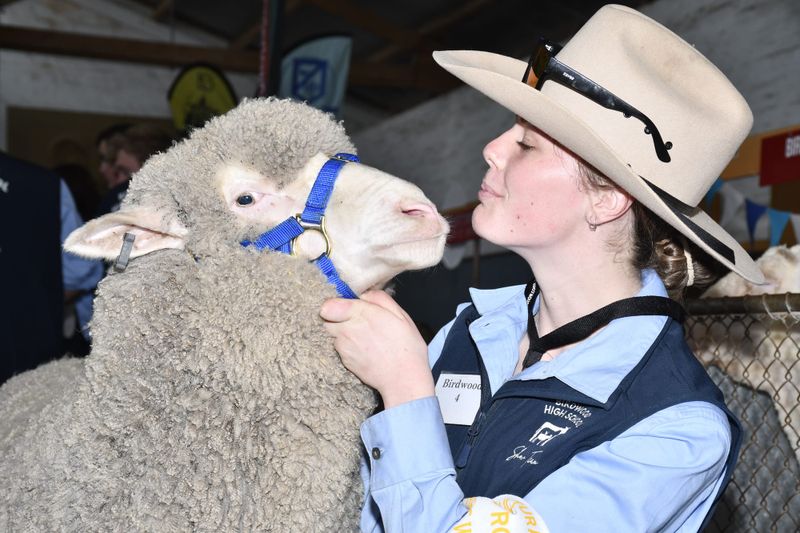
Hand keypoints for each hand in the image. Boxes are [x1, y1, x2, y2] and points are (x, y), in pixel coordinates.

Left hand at [320, 290, 434, 407]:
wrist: (403, 379)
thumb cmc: (406, 347)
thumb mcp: (400, 314)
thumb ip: (379, 299)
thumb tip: (364, 295)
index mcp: (361, 314)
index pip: (328, 306)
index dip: (334, 305)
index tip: (345, 306)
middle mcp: (347, 329)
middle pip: (327, 319)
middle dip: (336, 317)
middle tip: (355, 321)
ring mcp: (343, 347)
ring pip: (332, 334)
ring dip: (342, 333)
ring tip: (362, 337)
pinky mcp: (344, 360)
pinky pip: (339, 348)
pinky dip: (347, 346)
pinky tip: (363, 349)